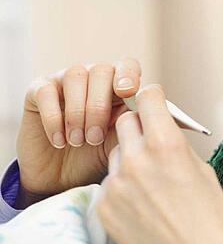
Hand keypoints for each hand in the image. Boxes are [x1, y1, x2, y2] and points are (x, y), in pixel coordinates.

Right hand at [15, 58, 142, 206]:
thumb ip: (136, 125)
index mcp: (118, 86)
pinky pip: (46, 91)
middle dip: (100, 106)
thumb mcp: (121, 142)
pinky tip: (59, 140)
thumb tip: (163, 116)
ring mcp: (65, 81)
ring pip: (76, 75)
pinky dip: (54, 118)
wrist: (60, 178)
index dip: (128, 74)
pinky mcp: (39, 90)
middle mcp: (93, 78)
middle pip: (102, 71)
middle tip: (95, 138)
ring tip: (78, 141)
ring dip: (78, 111)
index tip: (127, 92)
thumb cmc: (96, 156)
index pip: (127, 66)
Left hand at [96, 84, 222, 243]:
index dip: (153, 99)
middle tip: (152, 143)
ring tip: (151, 185)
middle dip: (139, 127)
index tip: (155, 105)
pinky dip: (123, 189)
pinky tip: (142, 207)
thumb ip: (177, 147)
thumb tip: (164, 135)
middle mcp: (137, 159)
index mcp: (167, 144)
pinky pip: (109, 185)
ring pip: (116, 155)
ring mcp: (116, 184)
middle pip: (125, 122)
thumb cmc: (212, 219)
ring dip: (129, 160)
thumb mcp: (202, 172)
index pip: (148, 98)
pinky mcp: (104, 208)